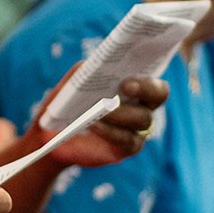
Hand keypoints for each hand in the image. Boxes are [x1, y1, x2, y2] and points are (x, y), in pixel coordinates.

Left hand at [25, 74, 170, 169]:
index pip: (152, 70)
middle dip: (144, 88)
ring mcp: (138, 128)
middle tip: (125, 86)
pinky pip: (128, 140)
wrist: (54, 135)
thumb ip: (84, 71)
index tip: (132, 70)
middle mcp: (142, 103)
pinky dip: (110, 131)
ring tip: (99, 109)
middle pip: (158, 94)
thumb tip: (95, 65)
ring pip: (143, 118)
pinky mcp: (128, 147)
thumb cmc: (68, 103)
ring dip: (121, 112)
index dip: (150, 68)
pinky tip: (94, 125)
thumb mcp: (71, 83)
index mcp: (134, 83)